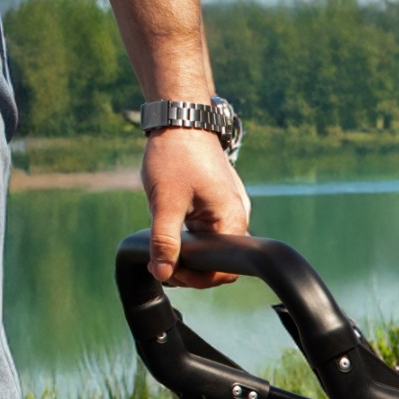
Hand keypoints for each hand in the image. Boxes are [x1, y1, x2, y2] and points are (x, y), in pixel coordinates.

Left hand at [140, 127, 249, 287]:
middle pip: (220, 261)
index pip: (224, 271)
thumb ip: (164, 242)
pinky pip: (210, 230)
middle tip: (160, 264)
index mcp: (232, 220)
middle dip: (191, 269)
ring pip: (213, 246)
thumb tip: (162, 273)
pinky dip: (193, 237)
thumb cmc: (175, 155)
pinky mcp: (220, 201)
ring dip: (190, 253)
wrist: (181, 118)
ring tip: (162, 249)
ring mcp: (230, 208)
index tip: (168, 273)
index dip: (197, 279)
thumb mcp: (165, 202)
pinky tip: (172, 231)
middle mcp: (238, 216)